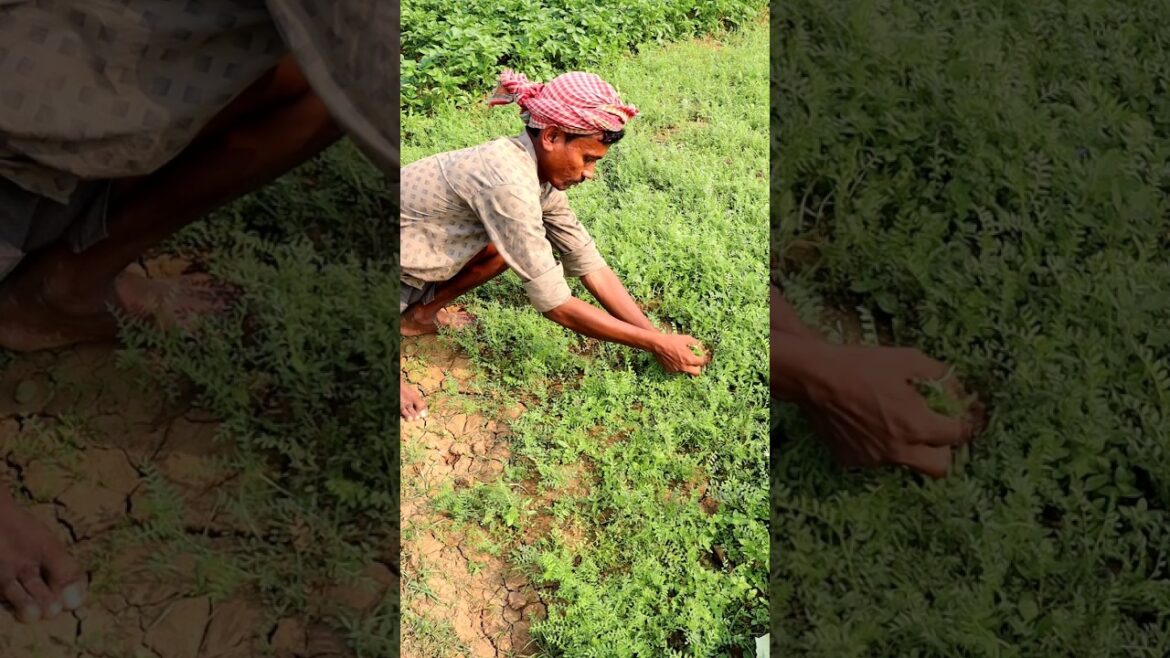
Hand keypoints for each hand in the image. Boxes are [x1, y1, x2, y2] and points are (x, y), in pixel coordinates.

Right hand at [652, 333, 709, 375]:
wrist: (657, 344)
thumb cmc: (672, 340)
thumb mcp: (686, 338)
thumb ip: (696, 343)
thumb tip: (702, 347)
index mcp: (689, 359)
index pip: (702, 362)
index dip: (705, 358)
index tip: (704, 356)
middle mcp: (684, 367)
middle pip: (697, 372)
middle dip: (698, 367)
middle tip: (697, 361)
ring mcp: (676, 370)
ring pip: (687, 371)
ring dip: (688, 366)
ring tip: (684, 358)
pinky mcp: (670, 370)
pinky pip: (677, 370)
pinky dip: (679, 366)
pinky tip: (675, 359)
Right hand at [801, 343, 985, 477]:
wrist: (815, 377)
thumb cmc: (862, 365)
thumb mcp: (908, 359)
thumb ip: (941, 376)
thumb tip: (959, 390)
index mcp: (917, 425)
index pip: (957, 435)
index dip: (960, 423)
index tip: (956, 416)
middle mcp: (898, 449)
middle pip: (939, 468)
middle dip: (942, 450)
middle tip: (933, 433)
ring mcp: (874, 458)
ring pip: (905, 461)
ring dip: (907, 446)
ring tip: (891, 420)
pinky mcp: (852, 460)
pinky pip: (875, 458)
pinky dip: (877, 445)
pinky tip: (866, 423)